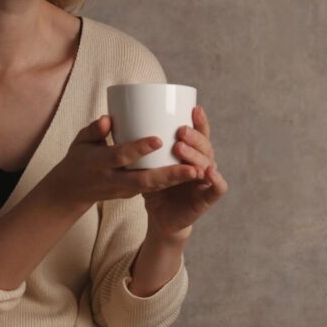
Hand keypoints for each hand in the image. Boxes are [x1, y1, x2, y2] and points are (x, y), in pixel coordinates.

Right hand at [48, 116, 199, 209]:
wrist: (71, 190)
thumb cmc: (79, 157)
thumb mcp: (80, 141)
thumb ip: (95, 130)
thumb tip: (109, 118)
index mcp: (98, 163)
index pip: (120, 156)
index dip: (138, 148)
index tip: (159, 139)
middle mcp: (113, 180)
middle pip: (143, 180)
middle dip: (169, 175)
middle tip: (194, 168)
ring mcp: (123, 190)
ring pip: (151, 188)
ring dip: (175, 182)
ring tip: (199, 173)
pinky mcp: (131, 194)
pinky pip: (152, 190)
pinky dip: (170, 184)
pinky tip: (189, 175)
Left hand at [142, 105, 228, 238]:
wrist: (160, 218)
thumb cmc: (153, 188)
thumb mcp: (144, 164)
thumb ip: (134, 146)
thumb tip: (108, 120)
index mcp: (190, 153)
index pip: (200, 133)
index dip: (200, 121)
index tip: (194, 108)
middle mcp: (202, 163)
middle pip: (205, 146)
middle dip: (195, 137)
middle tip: (180, 131)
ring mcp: (206, 181)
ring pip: (209, 163)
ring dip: (197, 155)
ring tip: (181, 149)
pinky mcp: (207, 199)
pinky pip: (218, 188)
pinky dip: (217, 180)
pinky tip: (208, 172)